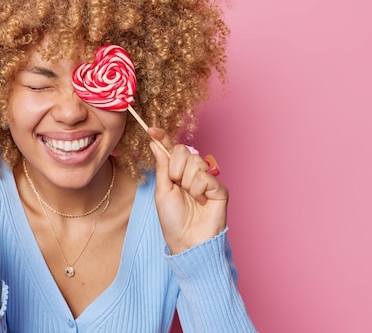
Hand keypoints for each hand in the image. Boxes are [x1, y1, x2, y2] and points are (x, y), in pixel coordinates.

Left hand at [148, 128, 227, 254]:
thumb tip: (154, 144)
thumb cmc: (173, 220)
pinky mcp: (219, 188)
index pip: (172, 149)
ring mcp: (207, 179)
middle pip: (184, 151)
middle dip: (175, 168)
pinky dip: (199, 190)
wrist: (187, 241)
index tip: (152, 130)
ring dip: (187, 182)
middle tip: (177, 186)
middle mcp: (192, 173)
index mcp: (177, 172)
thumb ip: (162, 166)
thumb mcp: (162, 191)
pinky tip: (200, 201)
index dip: (163, 138)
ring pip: (195, 162)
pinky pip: (205, 176)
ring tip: (190, 197)